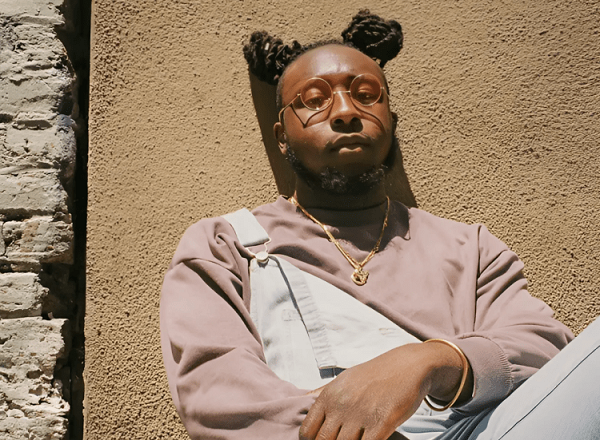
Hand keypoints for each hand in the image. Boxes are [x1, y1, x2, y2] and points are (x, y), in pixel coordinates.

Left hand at [299, 342, 469, 439]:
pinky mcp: (382, 422)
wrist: (407, 365)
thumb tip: (302, 400)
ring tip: (356, 438)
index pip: (307, 431)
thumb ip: (322, 393)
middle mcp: (341, 405)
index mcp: (329, 395)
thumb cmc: (374, 375)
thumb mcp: (344, 379)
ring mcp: (361, 414)